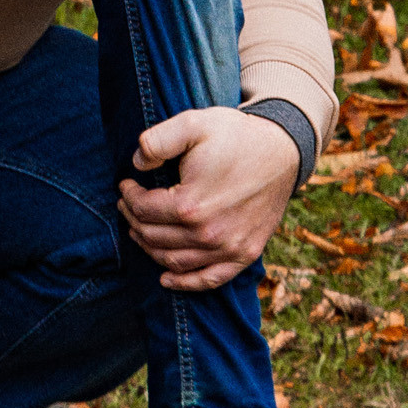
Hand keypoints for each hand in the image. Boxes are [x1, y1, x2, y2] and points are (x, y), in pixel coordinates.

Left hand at [119, 107, 301, 290]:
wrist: (282, 150)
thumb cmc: (235, 135)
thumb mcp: (193, 124)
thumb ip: (157, 141)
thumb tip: (137, 163)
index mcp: (190, 204)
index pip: (143, 210)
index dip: (129, 196)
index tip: (125, 185)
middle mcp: (208, 234)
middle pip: (154, 237)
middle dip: (134, 220)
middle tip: (128, 206)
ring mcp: (228, 249)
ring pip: (174, 260)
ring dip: (150, 248)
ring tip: (140, 231)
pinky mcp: (245, 255)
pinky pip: (209, 279)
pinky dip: (185, 283)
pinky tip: (166, 279)